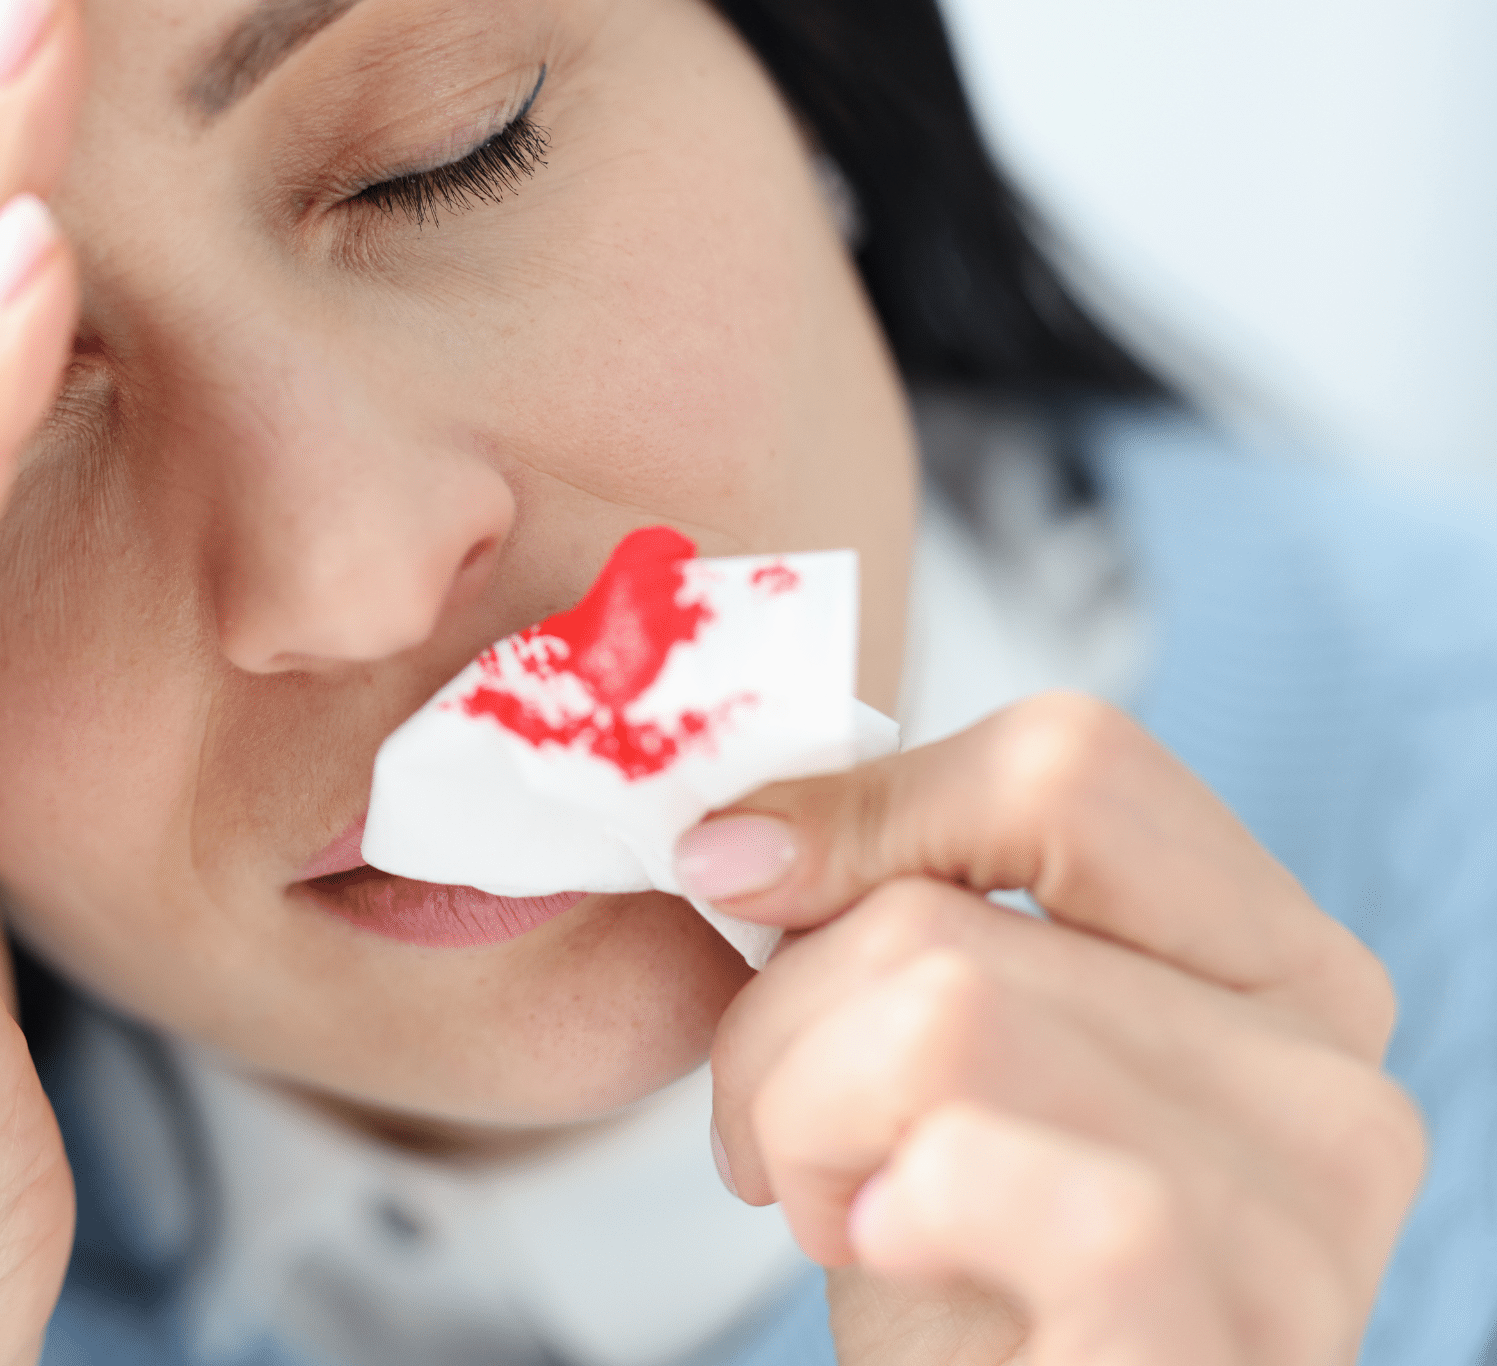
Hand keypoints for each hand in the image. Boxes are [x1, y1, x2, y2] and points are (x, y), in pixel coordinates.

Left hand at [685, 692, 1424, 1365]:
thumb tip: (737, 839)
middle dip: (781, 1021)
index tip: (739, 887)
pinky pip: (982, 1166)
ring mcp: (1306, 1215)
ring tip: (841, 1214)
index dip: (863, 811)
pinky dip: (879, 1204)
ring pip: (932, 1015)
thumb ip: (898, 902)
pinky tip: (895, 1255)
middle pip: (941, 909)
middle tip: (783, 1143)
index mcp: (1278, 967)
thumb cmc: (966, 1279)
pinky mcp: (1227, 1331)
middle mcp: (1331, 1077)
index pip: (1067, 760)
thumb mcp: (930, 1051)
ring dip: (800, 1123)